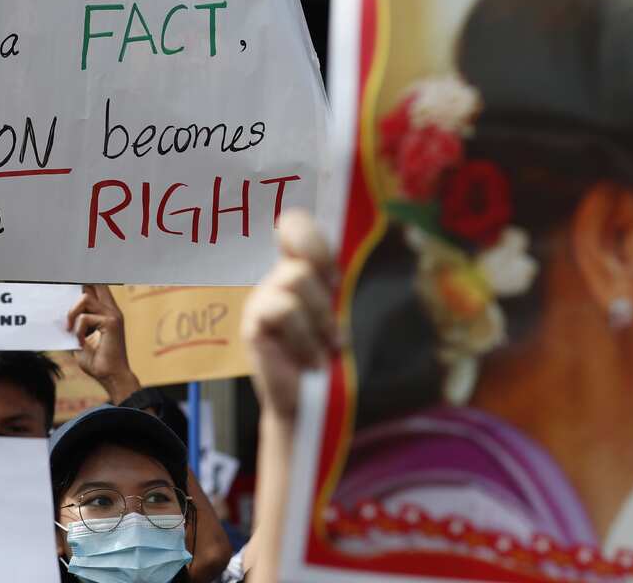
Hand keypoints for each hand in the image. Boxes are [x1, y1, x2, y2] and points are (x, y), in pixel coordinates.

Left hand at [66, 284, 140, 403]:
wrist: (111, 377)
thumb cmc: (97, 362)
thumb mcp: (80, 340)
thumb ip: (74, 326)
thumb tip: (58, 316)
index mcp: (106, 313)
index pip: (97, 288)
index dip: (84, 282)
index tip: (68, 279)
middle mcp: (111, 310)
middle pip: (95, 283)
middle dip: (78, 285)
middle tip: (65, 293)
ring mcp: (112, 315)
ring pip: (85, 298)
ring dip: (72, 313)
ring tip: (70, 330)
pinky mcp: (111, 323)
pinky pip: (85, 318)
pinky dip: (77, 331)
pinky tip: (80, 343)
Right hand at [242, 209, 342, 422]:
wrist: (309, 406)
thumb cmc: (329, 359)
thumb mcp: (341, 315)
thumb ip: (342, 287)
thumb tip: (379, 248)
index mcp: (299, 270)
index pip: (293, 224)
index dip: (311, 231)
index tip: (334, 270)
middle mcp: (278, 278)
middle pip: (297, 235)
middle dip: (322, 258)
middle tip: (335, 293)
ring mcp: (262, 299)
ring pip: (295, 278)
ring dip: (322, 316)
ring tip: (328, 346)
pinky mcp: (254, 324)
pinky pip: (284, 310)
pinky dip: (305, 338)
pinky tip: (312, 360)